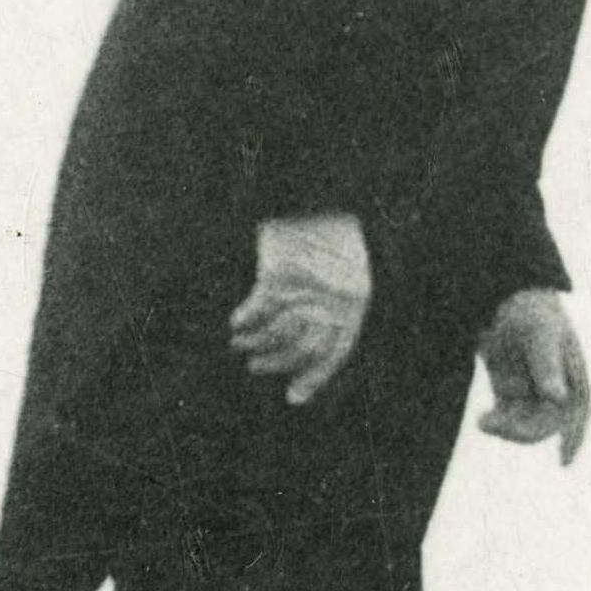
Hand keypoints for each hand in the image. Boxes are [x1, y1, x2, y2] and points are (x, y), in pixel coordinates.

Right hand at [230, 213, 374, 404]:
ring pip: (278, 332)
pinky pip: (257, 309)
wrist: (316, 191)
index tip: (293, 398)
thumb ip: (329, 306)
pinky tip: (235, 324)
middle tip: (256, 366)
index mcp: (356, 301)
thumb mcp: (340, 270)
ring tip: (240, 346)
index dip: (315, 378)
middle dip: (278, 363)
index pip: (336, 352)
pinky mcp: (280, 272)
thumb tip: (304, 344)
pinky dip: (243, 321)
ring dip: (255, 344)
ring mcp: (308, 286)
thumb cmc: (325, 235)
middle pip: (305, 347)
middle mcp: (335, 297)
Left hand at [476, 286, 590, 454]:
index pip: (578, 412)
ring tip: (483, 421)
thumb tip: (557, 398)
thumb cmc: (530, 309)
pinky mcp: (510, 396)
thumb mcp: (539, 334)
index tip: (563, 460)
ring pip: (525, 426)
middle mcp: (556, 389)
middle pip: (547, 425)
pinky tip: (483, 419)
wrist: (501, 298)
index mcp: (572, 376)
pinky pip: (508, 420)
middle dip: (524, 431)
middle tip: (494, 425)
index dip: (574, 438)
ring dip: (507, 430)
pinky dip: (496, 423)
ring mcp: (532, 394)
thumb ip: (547, 366)